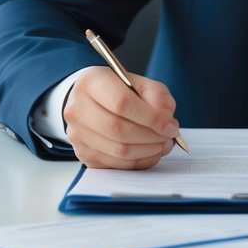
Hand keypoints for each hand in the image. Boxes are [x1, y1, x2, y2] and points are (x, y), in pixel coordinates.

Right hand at [62, 67, 179, 168]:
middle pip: (118, 129)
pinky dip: (140, 161)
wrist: (91, 102)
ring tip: (163, 144)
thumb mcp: (140, 83)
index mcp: (92, 83)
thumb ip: (157, 97)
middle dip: (151, 136)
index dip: (151, 118)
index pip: (122, 103)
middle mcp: (77, 109)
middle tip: (169, 137)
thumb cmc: (118, 91)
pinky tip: (151, 152)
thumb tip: (167, 124)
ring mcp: (77, 134)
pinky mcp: (84, 154)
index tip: (170, 126)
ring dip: (148, 151)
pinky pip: (116, 164)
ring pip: (118, 150)